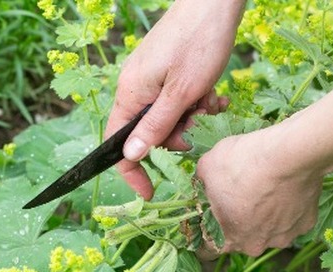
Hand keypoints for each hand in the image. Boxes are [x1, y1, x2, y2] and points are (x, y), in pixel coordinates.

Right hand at [107, 1, 243, 199]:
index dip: (131, 172)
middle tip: (198, 127)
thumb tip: (131, 157)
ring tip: (211, 104)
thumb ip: (156, 126)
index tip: (150, 192)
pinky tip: (214, 96)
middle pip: (148, 132)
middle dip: (175, 137)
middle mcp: (136, 87)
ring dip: (191, 119)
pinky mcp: (168, 71)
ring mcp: (152, 78)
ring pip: (168, 118)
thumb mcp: (181, 93)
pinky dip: (196, 103)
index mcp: (131, 93)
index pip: (118, 143)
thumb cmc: (198, 43)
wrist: (215, 2)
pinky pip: (177, 100)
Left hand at [195, 125, 324, 256]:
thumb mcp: (207, 168)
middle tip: (241, 195)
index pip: (208, 249)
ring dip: (265, 216)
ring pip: (269, 230)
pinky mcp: (306, 223)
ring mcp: (284, 237)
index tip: (208, 217)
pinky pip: (292, 219)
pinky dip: (289, 207)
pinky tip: (286, 188)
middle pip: (241, 239)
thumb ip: (201, 185)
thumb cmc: (244, 162)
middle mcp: (256, 246)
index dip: (205, 233)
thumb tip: (202, 186)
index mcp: (228, 239)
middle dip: (238, 221)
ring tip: (266, 189)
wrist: (289, 154)